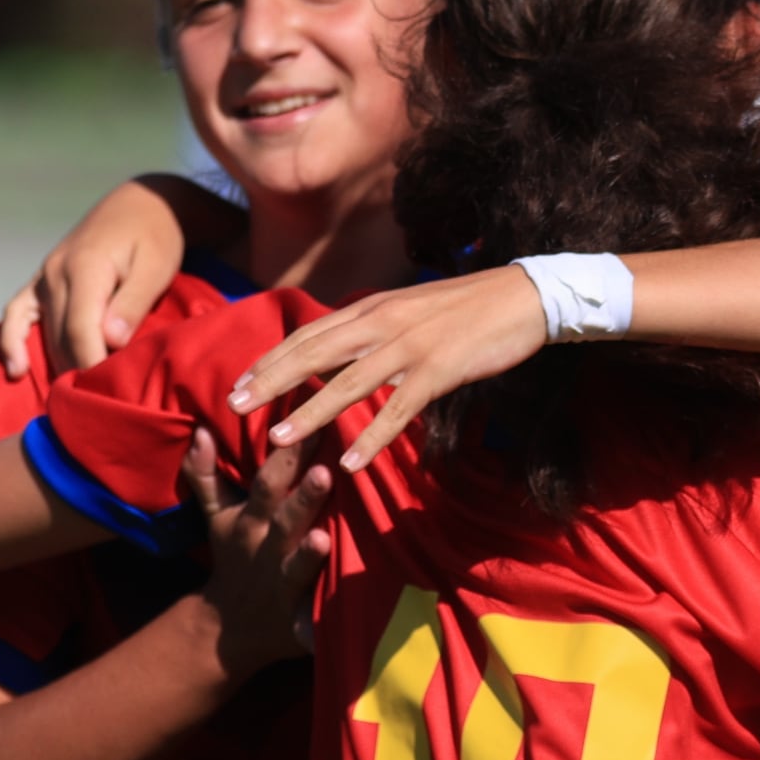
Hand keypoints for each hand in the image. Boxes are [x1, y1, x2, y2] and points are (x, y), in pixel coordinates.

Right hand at [0, 177, 220, 378]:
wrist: (142, 203)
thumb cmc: (157, 236)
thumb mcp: (156, 267)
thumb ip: (132, 303)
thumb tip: (109, 341)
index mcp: (85, 267)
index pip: (80, 330)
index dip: (91, 364)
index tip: (106, 392)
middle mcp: (55, 273)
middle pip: (60, 337)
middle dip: (78, 371)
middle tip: (98, 403)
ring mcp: (44, 275)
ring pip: (43, 332)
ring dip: (57, 364)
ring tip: (73, 398)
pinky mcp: (42, 280)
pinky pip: (17, 313)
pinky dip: (12, 341)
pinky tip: (15, 369)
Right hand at [181, 429, 331, 676]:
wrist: (228, 629)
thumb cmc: (237, 557)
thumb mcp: (218, 517)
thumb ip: (207, 475)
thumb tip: (201, 429)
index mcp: (251, 522)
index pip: (269, 482)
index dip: (287, 455)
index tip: (311, 427)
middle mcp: (267, 550)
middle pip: (286, 521)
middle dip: (304, 499)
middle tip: (325, 472)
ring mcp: (283, 587)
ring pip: (297, 568)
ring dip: (309, 556)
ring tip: (323, 538)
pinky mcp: (297, 622)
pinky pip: (310, 623)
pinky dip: (319, 623)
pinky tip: (339, 616)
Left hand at [227, 268, 548, 473]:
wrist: (525, 295)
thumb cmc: (470, 307)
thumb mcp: (411, 310)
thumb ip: (375, 328)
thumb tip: (342, 350)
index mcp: (373, 307)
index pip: (309, 333)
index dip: (271, 359)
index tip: (240, 382)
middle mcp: (382, 322)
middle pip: (314, 353)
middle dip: (271, 380)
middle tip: (234, 406)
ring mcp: (410, 346)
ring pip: (348, 382)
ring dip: (309, 413)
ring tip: (276, 440)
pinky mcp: (440, 369)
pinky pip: (399, 408)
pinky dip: (374, 437)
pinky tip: (353, 464)